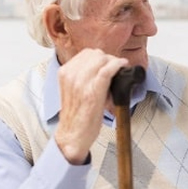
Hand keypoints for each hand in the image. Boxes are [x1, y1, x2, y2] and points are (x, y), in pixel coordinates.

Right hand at [54, 48, 128, 163]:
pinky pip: (107, 71)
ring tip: (119, 69)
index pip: (86, 53)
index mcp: (64, 73)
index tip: (109, 62)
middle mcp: (71, 75)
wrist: (73, 134)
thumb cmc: (77, 114)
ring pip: (102, 60)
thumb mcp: (75, 89)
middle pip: (95, 54)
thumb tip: (103, 66)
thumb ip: (84, 75)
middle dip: (109, 59)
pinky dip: (117, 66)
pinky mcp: (92, 91)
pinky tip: (123, 66)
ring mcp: (81, 83)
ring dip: (114, 62)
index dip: (101, 56)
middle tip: (116, 67)